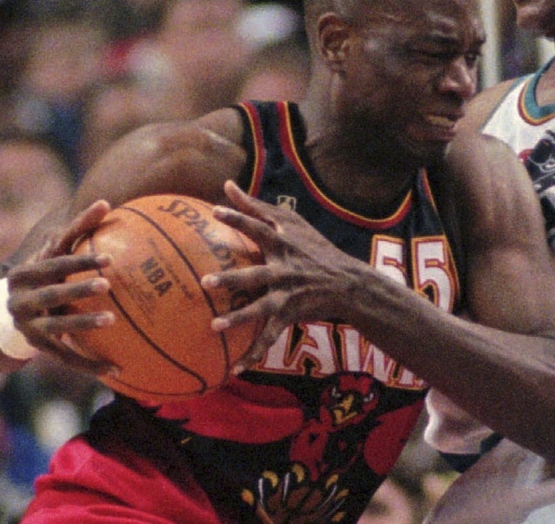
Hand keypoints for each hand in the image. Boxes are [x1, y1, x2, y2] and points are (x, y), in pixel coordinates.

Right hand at [4, 200, 118, 375]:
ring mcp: (28, 325)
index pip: (54, 263)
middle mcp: (22, 300)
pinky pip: (66, 357)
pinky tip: (117, 370)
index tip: (109, 258)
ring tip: (112, 319)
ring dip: (84, 324)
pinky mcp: (37, 347)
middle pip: (53, 294)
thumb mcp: (48, 254)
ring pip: (59, 327)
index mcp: (25, 274)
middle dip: (78, 289)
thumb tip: (107, 201)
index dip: (80, 261)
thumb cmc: (38, 274)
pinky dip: (90, 364)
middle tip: (107, 284)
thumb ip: (75, 231)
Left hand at [204, 181, 370, 372]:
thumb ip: (257, 205)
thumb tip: (226, 185)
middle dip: (233, 279)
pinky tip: (235, 369)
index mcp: (283, 245)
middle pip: (255, 274)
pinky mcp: (290, 315)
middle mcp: (284, 270)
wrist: (348, 283)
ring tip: (215, 326)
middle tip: (206, 282)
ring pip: (261, 309)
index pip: (259, 228)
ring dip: (239, 319)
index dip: (240, 218)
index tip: (216, 210)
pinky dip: (253, 354)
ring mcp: (287, 295)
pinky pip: (269, 337)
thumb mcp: (292, 222)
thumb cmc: (314, 247)